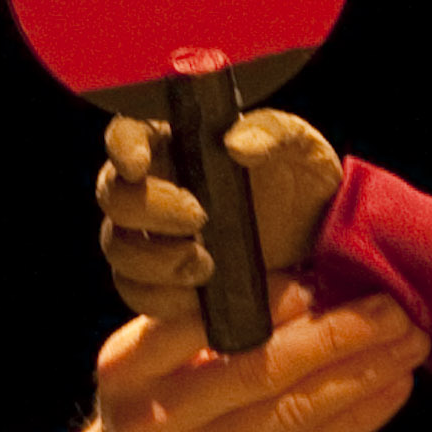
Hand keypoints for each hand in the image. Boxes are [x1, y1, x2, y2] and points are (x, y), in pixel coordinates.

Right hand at [20, 293, 420, 431]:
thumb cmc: (154, 408)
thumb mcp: (150, 361)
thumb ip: (208, 325)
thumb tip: (309, 278)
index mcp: (128, 367)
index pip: (204, 325)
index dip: (269, 303)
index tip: (323, 280)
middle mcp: (154, 420)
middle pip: (260, 369)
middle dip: (338, 335)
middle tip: (393, 310)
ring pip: (293, 412)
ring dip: (361, 374)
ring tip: (408, 345)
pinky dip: (357, 418)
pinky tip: (392, 390)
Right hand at [100, 107, 342, 318]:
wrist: (319, 237)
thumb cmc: (300, 177)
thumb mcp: (299, 145)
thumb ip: (271, 133)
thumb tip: (236, 143)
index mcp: (175, 143)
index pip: (127, 135)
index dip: (122, 147)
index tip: (139, 165)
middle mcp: (155, 187)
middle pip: (113, 195)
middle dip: (147, 210)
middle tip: (198, 217)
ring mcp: (155, 237)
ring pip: (116, 247)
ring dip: (153, 260)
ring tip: (206, 264)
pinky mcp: (164, 281)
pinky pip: (135, 292)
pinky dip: (159, 298)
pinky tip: (196, 295)